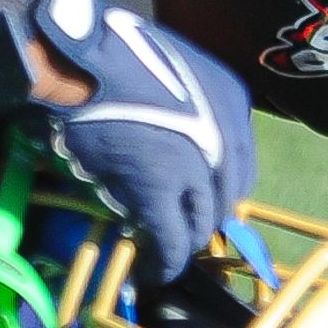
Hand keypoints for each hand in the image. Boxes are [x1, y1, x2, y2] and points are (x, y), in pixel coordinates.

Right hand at [23, 0, 257, 284]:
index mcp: (232, 103)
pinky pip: (171, 241)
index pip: (241, 168)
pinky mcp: (159, 191)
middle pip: (223, 199)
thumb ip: (191, 110)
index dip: (220, 194)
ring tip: (166, 256)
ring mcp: (195, 166)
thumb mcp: (177, 71)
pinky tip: (154, 271)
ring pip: (200, 224)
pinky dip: (165, 262)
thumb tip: (178, 144)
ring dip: (183, 244)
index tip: (201, 205)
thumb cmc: (121, 55)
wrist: (86, 58)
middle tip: (179, 232)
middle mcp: (226, 137)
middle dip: (202, 220)